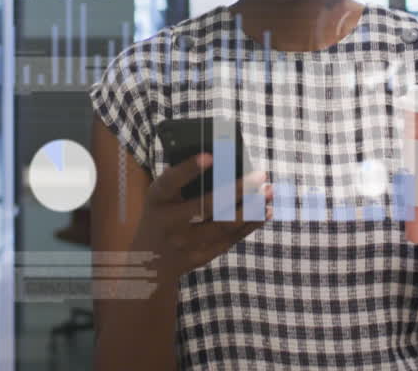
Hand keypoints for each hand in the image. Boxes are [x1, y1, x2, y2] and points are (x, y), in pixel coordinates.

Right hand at [130, 153, 273, 283]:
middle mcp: (170, 223)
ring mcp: (186, 243)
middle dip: (237, 190)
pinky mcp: (202, 255)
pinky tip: (266, 211)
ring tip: (269, 192)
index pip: (170, 182)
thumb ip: (183, 181)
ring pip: (224, 225)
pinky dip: (251, 224)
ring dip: (251, 208)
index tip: (210, 156)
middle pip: (207, 206)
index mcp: (157, 200)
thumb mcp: (161, 196)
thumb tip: (223, 161)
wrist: (149, 261)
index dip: (188, 169)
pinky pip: (231, 239)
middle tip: (260, 175)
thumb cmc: (161, 215)